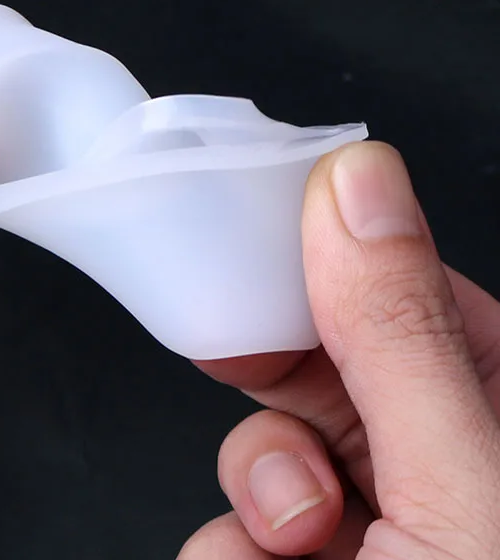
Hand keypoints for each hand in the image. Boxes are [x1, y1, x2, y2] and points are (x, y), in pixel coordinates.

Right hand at [179, 142, 499, 558]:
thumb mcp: (464, 490)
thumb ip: (400, 338)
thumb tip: (357, 182)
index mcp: (496, 410)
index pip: (395, 290)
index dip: (311, 265)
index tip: (240, 249)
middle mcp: (436, 462)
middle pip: (314, 365)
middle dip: (273, 384)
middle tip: (241, 370)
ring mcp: (368, 524)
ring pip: (259, 454)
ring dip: (256, 495)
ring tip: (303, 546)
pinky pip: (230, 529)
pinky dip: (234, 551)